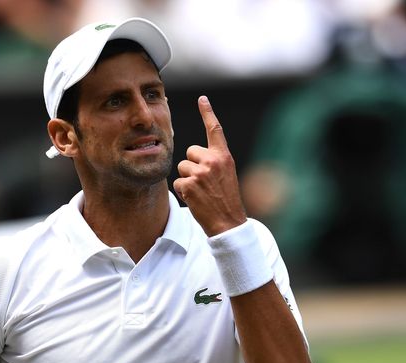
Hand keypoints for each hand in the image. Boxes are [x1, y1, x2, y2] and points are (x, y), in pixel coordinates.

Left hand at [173, 96, 246, 236]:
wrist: (228, 221)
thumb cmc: (225, 198)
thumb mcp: (226, 174)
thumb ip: (213, 161)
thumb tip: (194, 154)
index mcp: (224, 156)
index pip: (215, 130)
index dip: (208, 113)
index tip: (202, 99)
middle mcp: (213, 161)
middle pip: (189, 152)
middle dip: (192, 165)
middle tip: (204, 182)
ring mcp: (200, 173)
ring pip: (181, 167)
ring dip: (187, 179)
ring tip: (201, 191)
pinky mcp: (189, 184)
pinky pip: (177, 182)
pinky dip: (183, 192)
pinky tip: (195, 199)